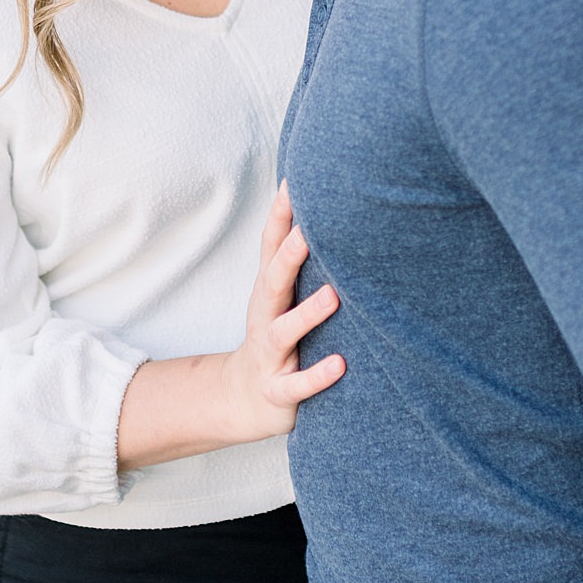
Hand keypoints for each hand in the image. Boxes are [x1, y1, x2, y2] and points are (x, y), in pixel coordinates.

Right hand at [216, 184, 344, 441]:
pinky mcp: (278, 391)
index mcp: (269, 292)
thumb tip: (329, 207)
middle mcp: (265, 318)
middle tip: (311, 230)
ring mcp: (269, 355)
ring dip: (307, 314)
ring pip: (283, 332)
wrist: (243, 401)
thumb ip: (297, 259)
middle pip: (272, 282)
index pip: (270, 247)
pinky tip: (340, 366)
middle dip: (288, 256)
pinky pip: (297, 385)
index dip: (280, 216)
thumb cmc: (275, 338)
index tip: (295, 181)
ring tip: (333, 296)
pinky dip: (316, 376)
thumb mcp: (281, 298)